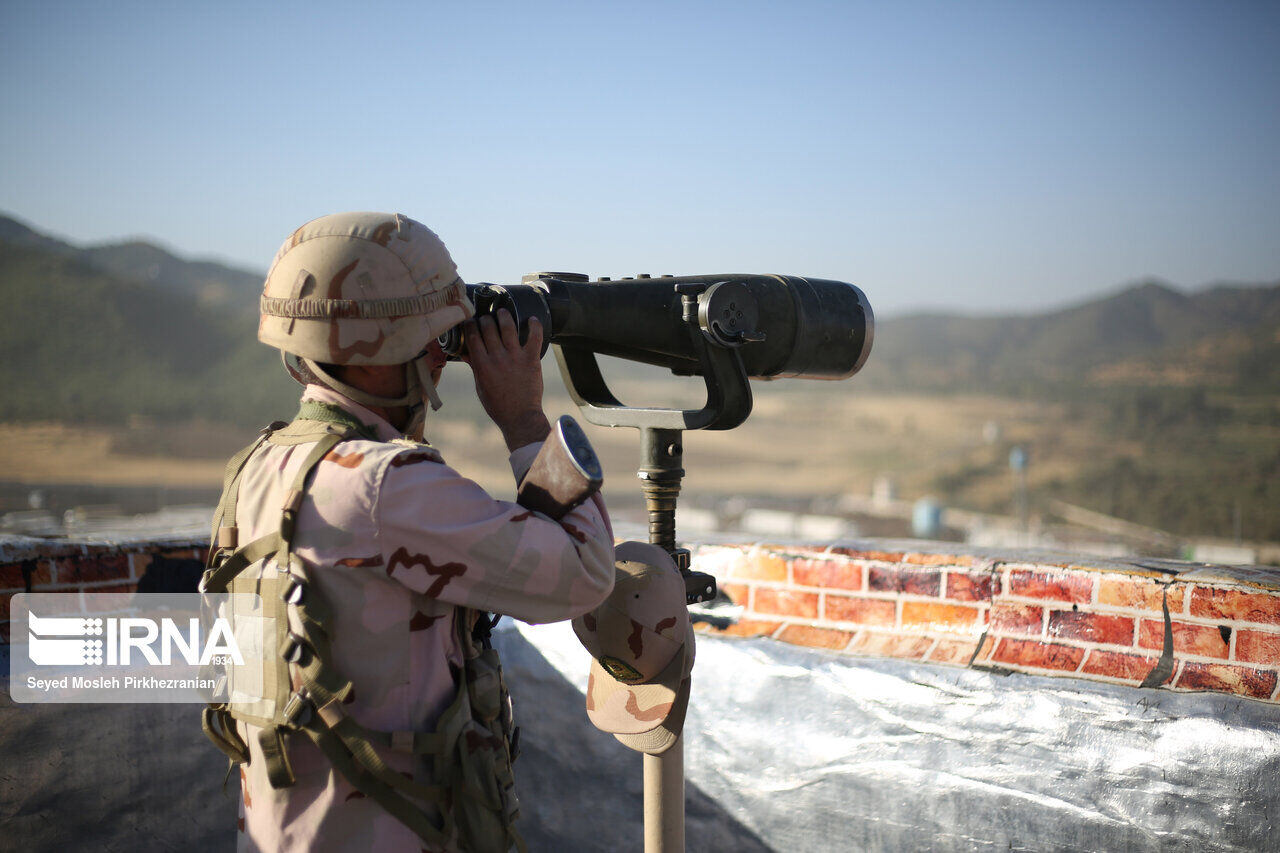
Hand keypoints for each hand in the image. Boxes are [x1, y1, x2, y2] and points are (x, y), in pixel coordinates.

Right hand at [462, 310, 550, 450]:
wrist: (520, 417)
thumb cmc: (498, 405)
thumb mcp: (480, 386)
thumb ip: (474, 367)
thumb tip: (465, 352)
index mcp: (482, 365)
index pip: (473, 336)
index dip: (470, 324)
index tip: (470, 320)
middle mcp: (498, 358)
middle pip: (488, 328)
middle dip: (485, 318)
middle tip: (486, 318)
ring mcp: (516, 358)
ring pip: (508, 327)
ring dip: (504, 316)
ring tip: (502, 312)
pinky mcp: (532, 360)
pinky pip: (535, 337)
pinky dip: (534, 326)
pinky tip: (532, 318)